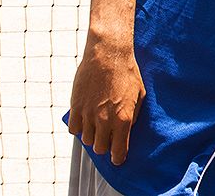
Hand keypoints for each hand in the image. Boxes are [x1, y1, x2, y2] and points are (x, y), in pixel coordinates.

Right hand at [67, 36, 144, 165]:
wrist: (108, 55)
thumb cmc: (128, 73)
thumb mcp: (139, 95)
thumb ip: (134, 116)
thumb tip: (127, 130)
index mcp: (124, 119)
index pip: (118, 151)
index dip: (118, 158)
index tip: (118, 159)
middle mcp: (105, 121)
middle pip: (100, 149)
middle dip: (106, 146)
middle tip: (109, 138)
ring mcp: (89, 115)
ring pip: (87, 140)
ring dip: (93, 136)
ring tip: (98, 125)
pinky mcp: (76, 107)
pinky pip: (75, 129)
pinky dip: (80, 128)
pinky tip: (87, 119)